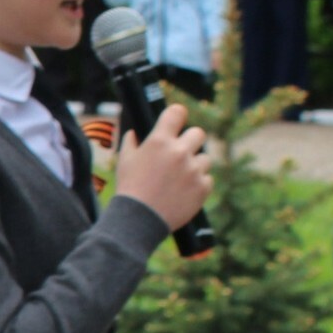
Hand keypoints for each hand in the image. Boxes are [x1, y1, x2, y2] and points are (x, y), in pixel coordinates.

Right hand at [114, 103, 211, 231]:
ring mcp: (194, 170)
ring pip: (205, 158)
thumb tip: (134, 133)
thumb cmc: (129, 188)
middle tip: (180, 153)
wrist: (139, 219)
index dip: (178, 115)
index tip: (177, 120)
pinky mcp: (203, 187)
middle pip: (198, 133)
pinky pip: (207, 179)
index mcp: (159, 141)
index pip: (177, 113)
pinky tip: (183, 191)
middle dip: (190, 141)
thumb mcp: (124, 161)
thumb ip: (131, 142)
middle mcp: (180, 152)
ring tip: (180, 178)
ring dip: (195, 165)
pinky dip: (198, 184)